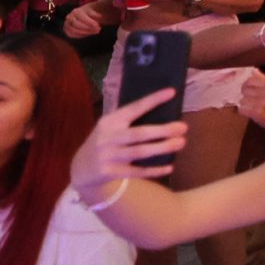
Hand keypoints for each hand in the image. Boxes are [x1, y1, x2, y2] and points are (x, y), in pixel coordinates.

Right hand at [63, 1, 109, 38]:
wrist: (85, 15)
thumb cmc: (90, 13)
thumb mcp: (94, 11)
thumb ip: (95, 14)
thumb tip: (99, 16)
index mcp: (76, 11)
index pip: (81, 17)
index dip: (89, 22)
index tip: (97, 25)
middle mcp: (69, 17)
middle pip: (76, 25)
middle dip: (88, 28)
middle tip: (98, 29)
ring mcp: (67, 24)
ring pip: (73, 31)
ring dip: (85, 32)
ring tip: (96, 31)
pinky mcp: (67, 30)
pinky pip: (72, 35)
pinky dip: (81, 35)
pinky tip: (89, 33)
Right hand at [70, 87, 185, 195]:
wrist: (80, 168)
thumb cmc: (104, 142)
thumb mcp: (109, 128)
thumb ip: (128, 121)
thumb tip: (163, 113)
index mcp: (110, 121)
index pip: (134, 108)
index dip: (153, 100)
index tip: (172, 92)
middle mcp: (108, 137)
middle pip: (139, 133)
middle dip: (163, 130)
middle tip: (183, 127)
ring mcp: (108, 155)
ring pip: (140, 152)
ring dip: (162, 148)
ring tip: (181, 143)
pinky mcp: (109, 172)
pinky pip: (136, 171)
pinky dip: (154, 170)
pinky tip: (169, 167)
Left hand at [235, 71, 264, 127]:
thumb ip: (263, 79)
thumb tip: (254, 70)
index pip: (250, 80)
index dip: (247, 85)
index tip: (250, 90)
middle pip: (244, 90)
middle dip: (246, 95)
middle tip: (251, 100)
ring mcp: (261, 102)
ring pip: (242, 100)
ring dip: (245, 105)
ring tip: (253, 107)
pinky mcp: (257, 112)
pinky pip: (242, 109)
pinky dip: (245, 112)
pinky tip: (251, 113)